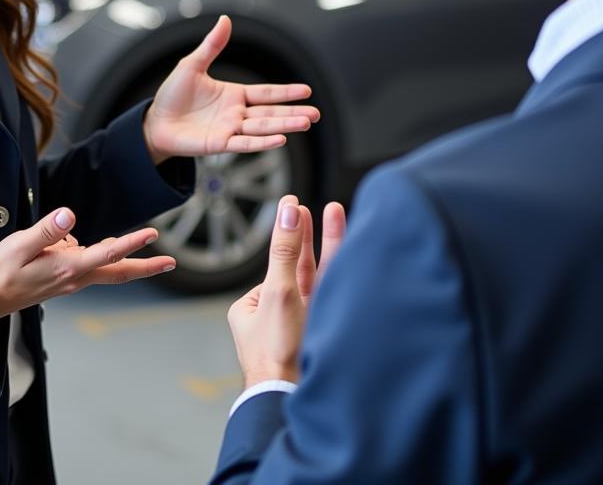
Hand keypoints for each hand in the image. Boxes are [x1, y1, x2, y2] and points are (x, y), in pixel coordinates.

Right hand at [0, 206, 174, 320]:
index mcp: (67, 268)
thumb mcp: (18, 245)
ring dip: (122, 256)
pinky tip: (68, 241)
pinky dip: (92, 251)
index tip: (152, 234)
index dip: (131, 243)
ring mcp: (72, 280)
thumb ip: (45, 230)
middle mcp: (75, 277)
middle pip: (118, 271)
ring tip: (133, 241)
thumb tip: (69, 214)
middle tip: (172, 263)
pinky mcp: (66, 278)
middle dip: (146, 266)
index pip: (106, 254)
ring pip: (104, 265)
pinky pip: (87, 261)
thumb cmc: (2, 271)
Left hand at [142, 15, 319, 163]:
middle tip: (316, 114)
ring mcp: (230, 129)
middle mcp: (236, 114)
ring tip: (305, 123)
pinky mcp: (220, 144)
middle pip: (271, 112)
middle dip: (293, 112)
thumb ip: (212, 45)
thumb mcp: (192, 65)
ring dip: (284, 126)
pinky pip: (245, 143)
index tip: (307, 91)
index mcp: (234, 95)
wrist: (155, 121)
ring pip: (263, 127)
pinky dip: (262, 142)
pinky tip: (280, 139)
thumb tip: (225, 19)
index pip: (266, 93)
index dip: (286, 92)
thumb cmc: (172, 95)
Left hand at [228, 195, 346, 387]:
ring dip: (327, 245)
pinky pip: (330, 292)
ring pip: (317, 277)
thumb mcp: (278, 290)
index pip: (276, 262)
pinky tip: (350, 250)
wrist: (291, 396)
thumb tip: (288, 211)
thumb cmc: (276, 352)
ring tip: (334, 212)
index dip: (289, 233)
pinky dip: (339, 270)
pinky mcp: (320, 329)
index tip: (294, 205)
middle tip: (311, 207)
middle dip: (308, 235)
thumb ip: (285, 250)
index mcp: (252, 308)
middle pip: (298, 266)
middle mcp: (276, 314)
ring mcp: (300, 323)